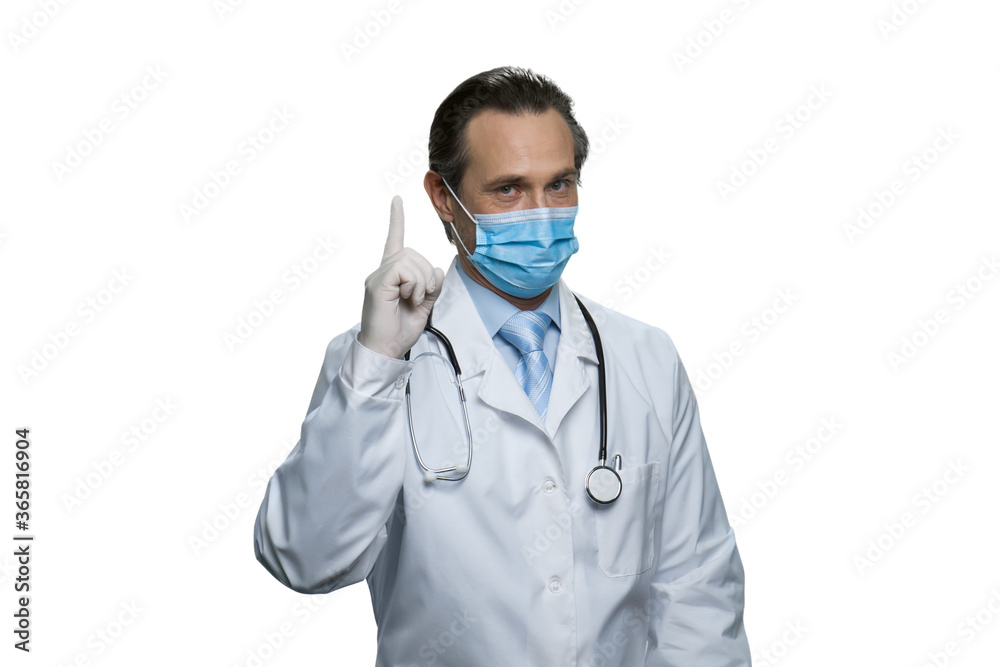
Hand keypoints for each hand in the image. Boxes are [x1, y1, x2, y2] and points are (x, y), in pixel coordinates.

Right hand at [358, 196, 445, 358]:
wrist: (385, 350)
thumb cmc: (399, 331)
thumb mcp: (424, 306)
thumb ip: (431, 287)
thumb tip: (437, 270)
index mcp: (392, 274)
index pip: (394, 240)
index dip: (396, 220)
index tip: (397, 200)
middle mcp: (382, 271)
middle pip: (414, 253)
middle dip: (427, 275)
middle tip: (420, 297)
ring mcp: (378, 276)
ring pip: (411, 260)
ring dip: (421, 282)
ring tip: (412, 300)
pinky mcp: (378, 283)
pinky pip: (404, 270)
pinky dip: (414, 285)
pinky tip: (407, 298)